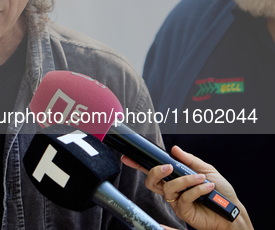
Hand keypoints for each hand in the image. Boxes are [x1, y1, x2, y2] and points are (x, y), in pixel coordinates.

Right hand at [122, 146, 253, 229]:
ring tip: (202, 178)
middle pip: (151, 182)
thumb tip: (174, 149)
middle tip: (170, 167)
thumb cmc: (221, 192)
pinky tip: (207, 187)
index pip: (152, 171)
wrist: (232, 211)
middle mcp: (172, 191)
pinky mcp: (184, 212)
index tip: (128, 157)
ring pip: (168, 188)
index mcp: (174, 179)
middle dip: (156, 172)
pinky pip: (184, 197)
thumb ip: (189, 160)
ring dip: (185, 180)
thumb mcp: (206, 170)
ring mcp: (176, 202)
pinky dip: (196, 189)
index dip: (138, 165)